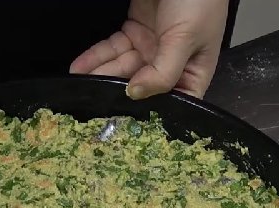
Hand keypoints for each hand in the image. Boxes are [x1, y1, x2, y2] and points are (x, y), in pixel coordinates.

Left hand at [69, 0, 227, 99]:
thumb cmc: (199, 0)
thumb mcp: (186, 38)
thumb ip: (163, 72)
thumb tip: (135, 94)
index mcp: (194, 71)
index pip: (175, 103)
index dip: (154, 114)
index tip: (128, 124)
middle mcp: (172, 62)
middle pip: (141, 86)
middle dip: (116, 94)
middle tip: (92, 106)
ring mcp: (151, 46)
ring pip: (122, 68)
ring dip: (100, 75)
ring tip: (79, 85)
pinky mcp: (134, 30)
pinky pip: (113, 48)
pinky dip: (95, 57)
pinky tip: (80, 68)